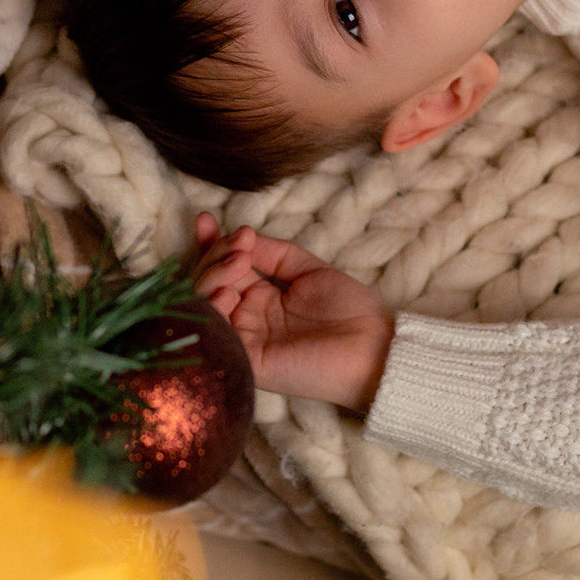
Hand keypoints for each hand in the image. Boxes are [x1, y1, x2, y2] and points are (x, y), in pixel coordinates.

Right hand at [189, 212, 393, 412]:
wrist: (374, 347)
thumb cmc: (349, 310)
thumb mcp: (308, 270)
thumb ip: (273, 253)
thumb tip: (241, 234)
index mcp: (260, 299)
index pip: (222, 268)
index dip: (210, 244)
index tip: (205, 219)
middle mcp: (247, 318)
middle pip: (207, 283)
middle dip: (216, 257)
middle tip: (240, 248)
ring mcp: (244, 339)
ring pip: (205, 306)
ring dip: (213, 277)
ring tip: (239, 263)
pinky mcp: (247, 360)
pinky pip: (216, 335)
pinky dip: (212, 309)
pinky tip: (225, 293)